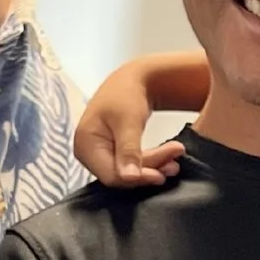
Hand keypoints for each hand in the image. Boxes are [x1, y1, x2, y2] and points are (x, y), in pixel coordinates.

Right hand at [75, 64, 184, 188]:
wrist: (131, 80)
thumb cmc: (126, 93)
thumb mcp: (129, 121)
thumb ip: (128, 150)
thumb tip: (129, 178)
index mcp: (85, 144)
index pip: (110, 175)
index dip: (136, 179)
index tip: (162, 175)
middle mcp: (87, 153)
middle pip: (119, 175)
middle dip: (148, 171)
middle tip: (175, 165)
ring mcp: (97, 154)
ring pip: (127, 172)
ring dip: (152, 167)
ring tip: (175, 160)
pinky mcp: (109, 153)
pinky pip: (129, 166)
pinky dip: (149, 163)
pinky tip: (167, 159)